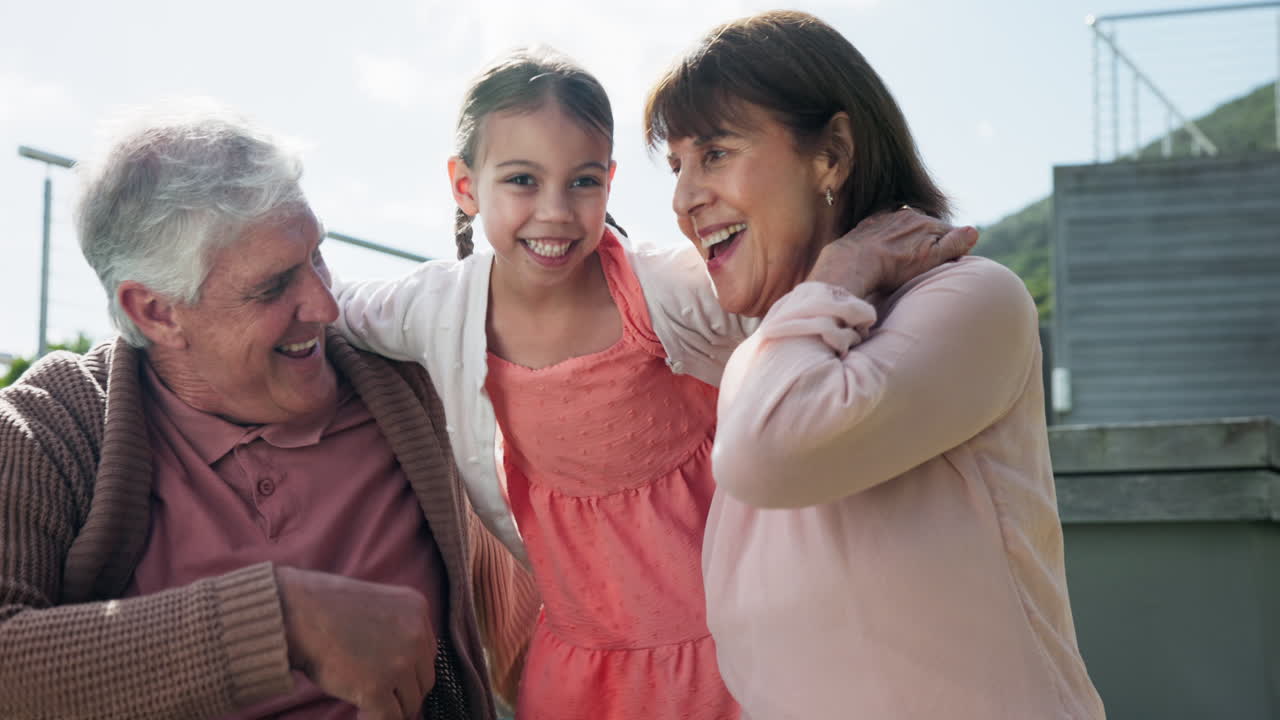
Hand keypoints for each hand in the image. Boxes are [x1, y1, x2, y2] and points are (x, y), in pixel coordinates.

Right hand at [276, 566, 436, 719]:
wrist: (297, 612)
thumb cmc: (326, 609)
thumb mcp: (378, 605)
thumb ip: (398, 629)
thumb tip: (405, 669)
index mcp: (417, 609)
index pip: (427, 653)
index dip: (408, 669)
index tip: (390, 677)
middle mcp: (415, 635)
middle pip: (424, 679)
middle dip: (404, 691)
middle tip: (382, 697)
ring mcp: (399, 663)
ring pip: (411, 702)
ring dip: (392, 707)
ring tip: (368, 705)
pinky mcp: (377, 687)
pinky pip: (390, 718)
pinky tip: (361, 715)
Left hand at [807, 207, 977, 299]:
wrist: (853, 264)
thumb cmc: (893, 267)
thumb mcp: (930, 259)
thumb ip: (953, 244)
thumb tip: (974, 231)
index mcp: (928, 223)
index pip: (951, 233)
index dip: (952, 250)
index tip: (944, 265)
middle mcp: (909, 214)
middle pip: (929, 228)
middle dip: (931, 242)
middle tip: (921, 264)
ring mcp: (888, 217)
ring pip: (908, 227)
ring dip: (910, 239)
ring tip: (902, 259)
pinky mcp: (870, 223)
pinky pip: (886, 228)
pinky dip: (889, 237)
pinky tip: (885, 251)